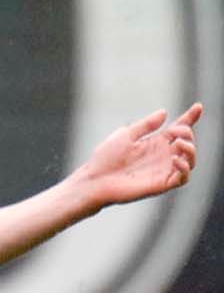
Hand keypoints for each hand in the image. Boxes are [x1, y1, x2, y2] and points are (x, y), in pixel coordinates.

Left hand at [65, 104, 200, 213]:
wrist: (94, 180)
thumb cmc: (105, 159)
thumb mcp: (126, 135)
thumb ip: (146, 125)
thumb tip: (164, 113)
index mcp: (154, 143)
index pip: (178, 129)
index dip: (190, 118)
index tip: (198, 107)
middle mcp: (160, 157)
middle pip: (187, 143)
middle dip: (187, 133)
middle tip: (176, 132)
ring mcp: (161, 171)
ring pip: (190, 161)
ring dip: (190, 150)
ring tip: (178, 144)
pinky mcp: (159, 185)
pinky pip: (182, 179)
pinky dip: (185, 168)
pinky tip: (175, 159)